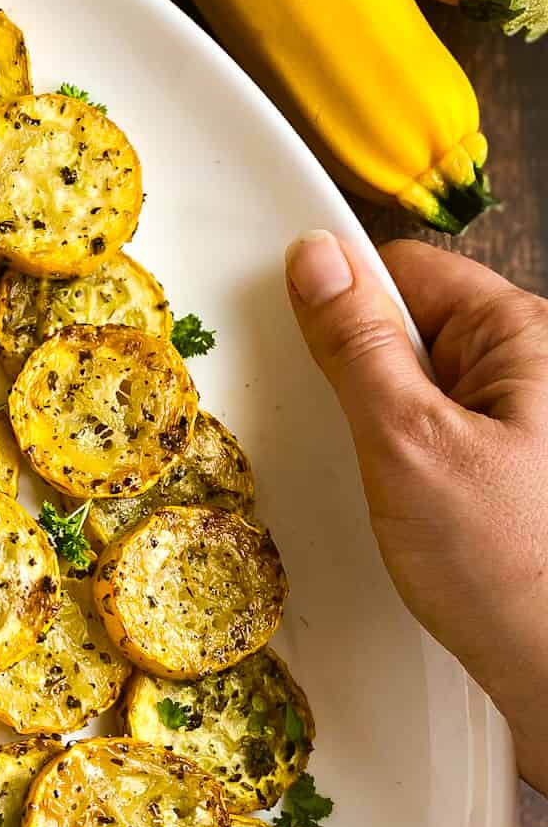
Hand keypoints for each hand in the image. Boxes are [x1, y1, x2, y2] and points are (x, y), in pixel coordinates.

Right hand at [286, 229, 547, 794]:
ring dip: (384, 432)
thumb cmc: (509, 568)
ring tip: (385, 489)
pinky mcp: (518, 480)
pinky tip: (407, 517)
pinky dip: (408, 471)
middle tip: (353, 441)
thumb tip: (316, 258)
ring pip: (423, 394)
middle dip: (365, 379)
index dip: (348, 301)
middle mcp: (536, 372)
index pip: (412, 271)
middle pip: (418, 331)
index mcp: (526, 336)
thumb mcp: (408, 443)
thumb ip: (358, 346)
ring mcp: (529, 429)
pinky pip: (441, 445)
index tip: (301, 347)